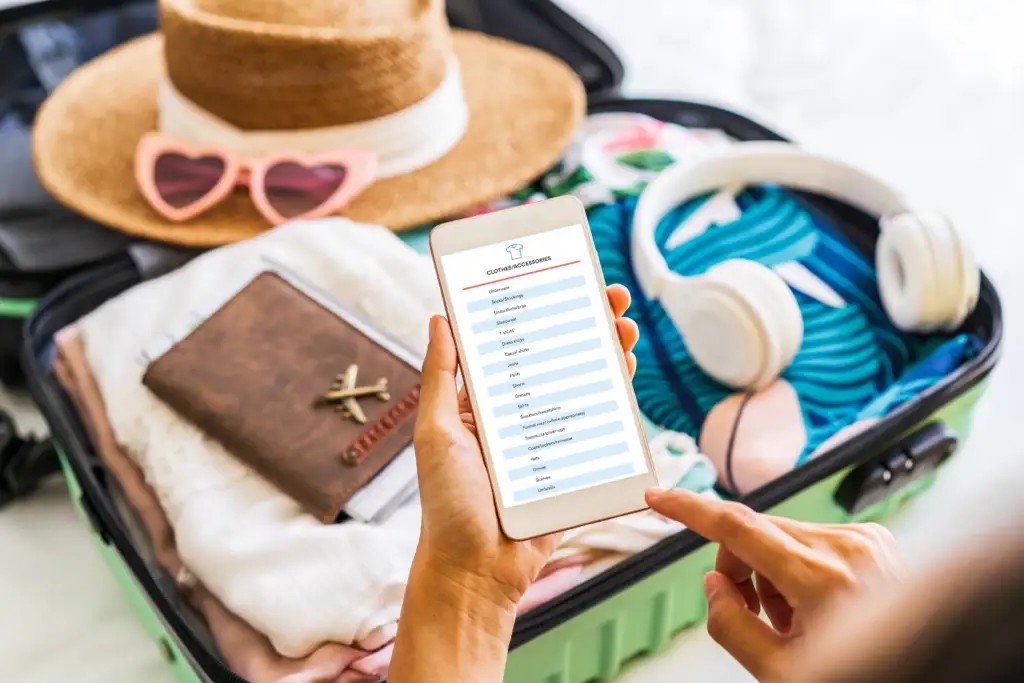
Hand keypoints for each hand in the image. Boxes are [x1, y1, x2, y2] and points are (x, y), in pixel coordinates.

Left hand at [412, 285, 638, 608]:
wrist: (477, 572)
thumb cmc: (447, 504)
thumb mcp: (437, 433)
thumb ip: (441, 377)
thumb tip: (439, 317)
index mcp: (482, 404)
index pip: (514, 344)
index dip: (537, 309)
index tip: (559, 277)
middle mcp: (517, 417)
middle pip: (557, 358)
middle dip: (585, 323)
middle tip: (612, 294)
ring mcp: (549, 440)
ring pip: (584, 386)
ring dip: (606, 354)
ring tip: (624, 327)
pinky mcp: (574, 466)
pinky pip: (600, 427)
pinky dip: (617, 400)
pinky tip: (626, 373)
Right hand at [645, 488, 905, 681]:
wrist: (928, 677)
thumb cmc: (864, 680)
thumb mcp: (780, 674)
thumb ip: (731, 626)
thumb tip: (715, 585)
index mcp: (821, 578)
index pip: (736, 526)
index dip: (688, 510)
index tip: (659, 497)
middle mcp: (846, 547)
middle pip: (755, 533)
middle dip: (740, 571)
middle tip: (752, 614)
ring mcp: (865, 540)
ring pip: (782, 536)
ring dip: (772, 573)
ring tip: (794, 622)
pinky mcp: (875, 540)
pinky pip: (813, 540)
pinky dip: (800, 568)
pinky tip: (817, 607)